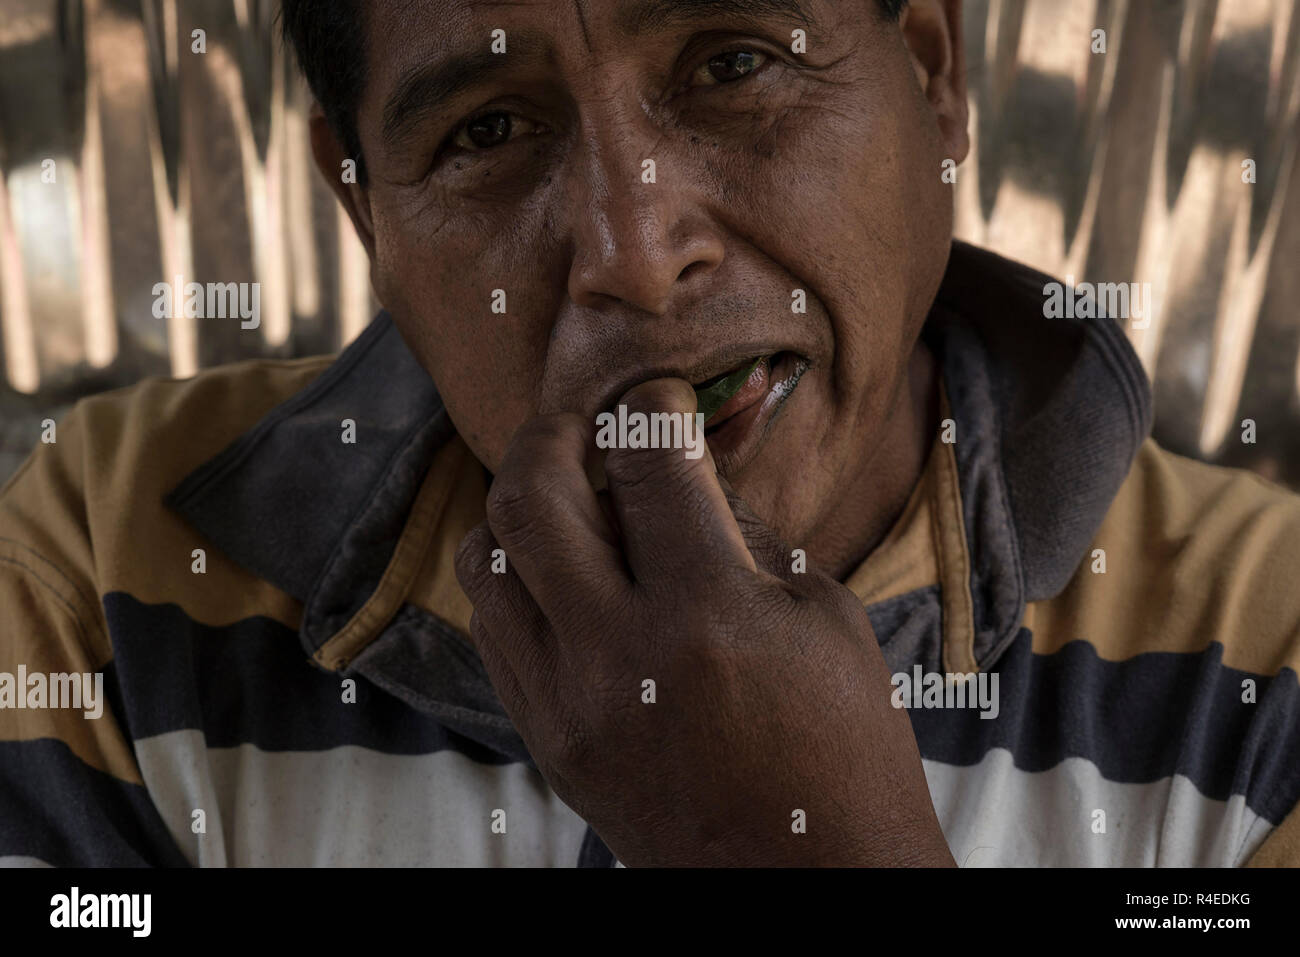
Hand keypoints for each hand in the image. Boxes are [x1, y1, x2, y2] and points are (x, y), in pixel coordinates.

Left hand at [454, 378, 953, 866]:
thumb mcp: (821, 615)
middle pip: (529, 495)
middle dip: (553, 431)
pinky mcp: (545, 740)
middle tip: (587, 420)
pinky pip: (494, 629)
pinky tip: (567, 575)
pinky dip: (519, 580)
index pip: (646, 460)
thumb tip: (684, 462)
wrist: (808, 886)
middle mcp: (617, 655)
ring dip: (522, 508)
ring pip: (485, 560)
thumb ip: (742, 529)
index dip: (651, 402)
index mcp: (709, 614)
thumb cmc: (845, 747)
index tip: (659, 392)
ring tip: (572, 499)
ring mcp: (566, 705)